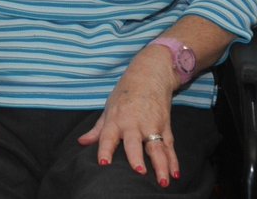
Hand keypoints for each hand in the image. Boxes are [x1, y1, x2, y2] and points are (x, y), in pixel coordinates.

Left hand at [77, 44, 179, 186]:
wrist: (149, 74)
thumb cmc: (125, 94)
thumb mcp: (109, 108)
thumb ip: (97, 129)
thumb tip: (81, 142)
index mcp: (115, 120)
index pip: (107, 137)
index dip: (105, 150)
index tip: (103, 163)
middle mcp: (133, 124)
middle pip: (134, 143)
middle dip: (137, 157)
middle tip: (139, 172)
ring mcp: (151, 125)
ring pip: (157, 148)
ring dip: (161, 165)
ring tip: (163, 181)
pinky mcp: (165, 126)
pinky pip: (169, 146)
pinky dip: (173, 161)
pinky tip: (175, 174)